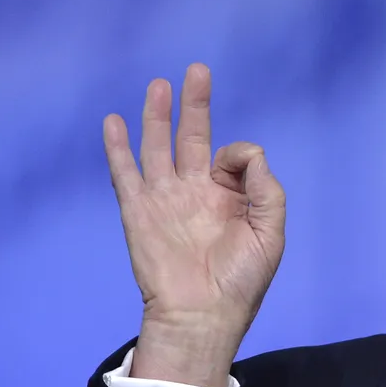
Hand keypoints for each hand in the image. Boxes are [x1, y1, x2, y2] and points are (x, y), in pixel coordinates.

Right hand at [103, 64, 285, 386]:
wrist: (203, 315)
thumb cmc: (241, 280)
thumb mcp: (271, 230)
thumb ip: (265, 186)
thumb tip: (244, 151)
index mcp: (230, 197)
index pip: (234, 155)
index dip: (239, 154)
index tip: (237, 171)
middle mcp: (197, 192)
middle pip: (193, 137)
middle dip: (195, 105)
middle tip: (197, 71)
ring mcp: (166, 199)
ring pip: (159, 147)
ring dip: (157, 116)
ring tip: (159, 84)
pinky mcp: (139, 211)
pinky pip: (125, 173)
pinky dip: (118, 148)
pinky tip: (115, 122)